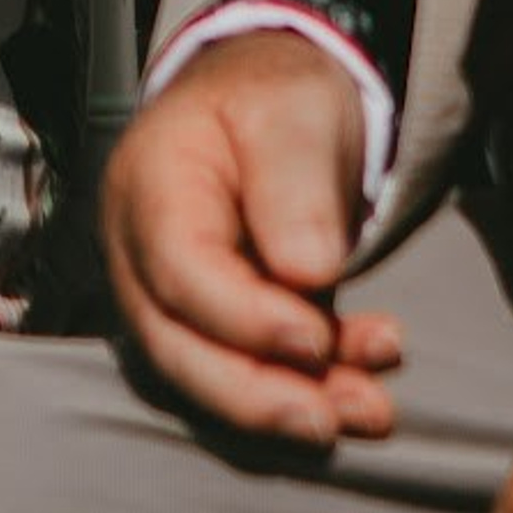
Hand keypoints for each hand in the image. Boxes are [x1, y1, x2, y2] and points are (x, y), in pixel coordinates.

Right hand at [101, 29, 402, 445]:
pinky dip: (300, 393)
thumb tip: (307, 273)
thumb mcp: (291, 109)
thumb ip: (294, 183)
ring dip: (289, 405)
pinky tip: (360, 395)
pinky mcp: (211, 324)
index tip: (316, 338)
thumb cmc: (271, 96)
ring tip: (371, 409)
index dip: (244, 319)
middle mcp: (142, 250)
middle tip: (330, 416)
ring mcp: (169, 293)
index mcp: (150, 184)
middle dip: (256, 395)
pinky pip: (241, 373)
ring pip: (209, 374)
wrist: (267, 99)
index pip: (180, 272)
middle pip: (176, 345)